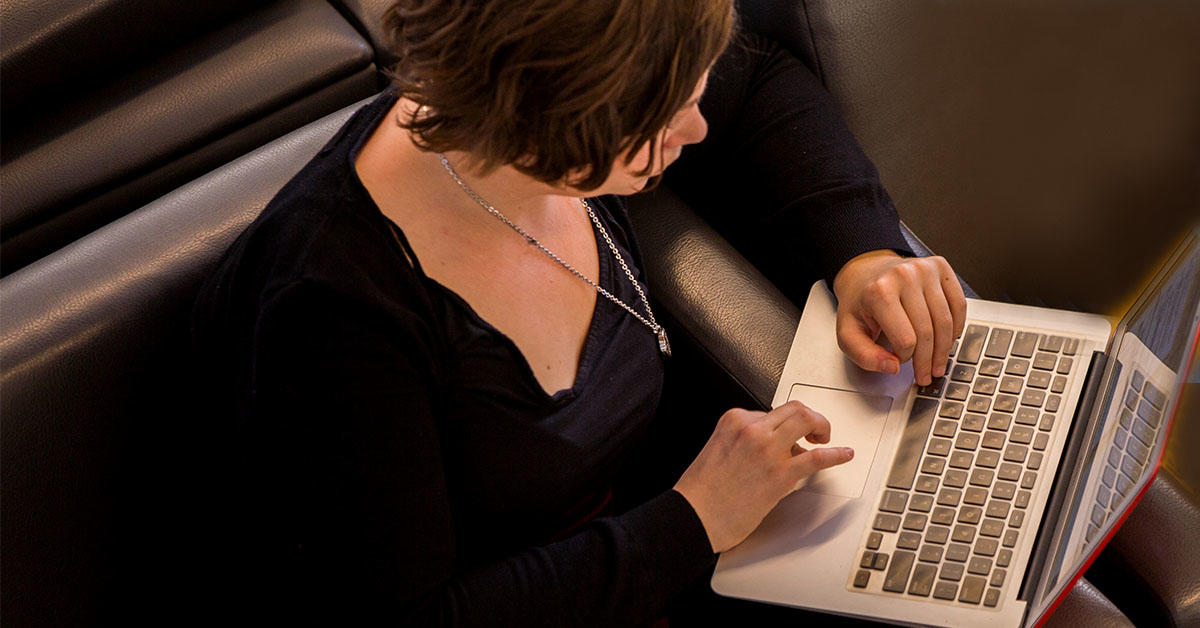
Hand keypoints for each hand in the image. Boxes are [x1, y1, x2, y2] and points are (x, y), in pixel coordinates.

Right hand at [674, 401, 853, 552]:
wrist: (694, 517)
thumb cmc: (701, 492)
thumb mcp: (717, 451)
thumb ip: (741, 442)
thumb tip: (769, 447)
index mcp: (733, 421)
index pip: (769, 412)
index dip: (782, 426)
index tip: (786, 437)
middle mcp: (752, 429)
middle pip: (794, 409)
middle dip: (810, 417)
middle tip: (816, 430)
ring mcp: (768, 450)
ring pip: (807, 421)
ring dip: (823, 427)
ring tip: (826, 438)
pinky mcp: (781, 474)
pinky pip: (818, 457)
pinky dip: (836, 454)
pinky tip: (843, 454)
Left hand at [832, 250, 966, 385]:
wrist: (865, 272)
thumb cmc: (859, 303)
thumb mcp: (848, 333)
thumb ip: (864, 356)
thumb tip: (893, 367)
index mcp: (879, 292)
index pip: (905, 339)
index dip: (905, 358)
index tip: (900, 361)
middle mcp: (903, 276)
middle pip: (927, 332)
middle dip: (928, 361)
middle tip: (927, 375)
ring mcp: (924, 269)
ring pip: (946, 321)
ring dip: (944, 349)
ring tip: (938, 363)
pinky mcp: (939, 267)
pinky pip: (959, 305)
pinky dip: (956, 327)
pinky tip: (947, 340)